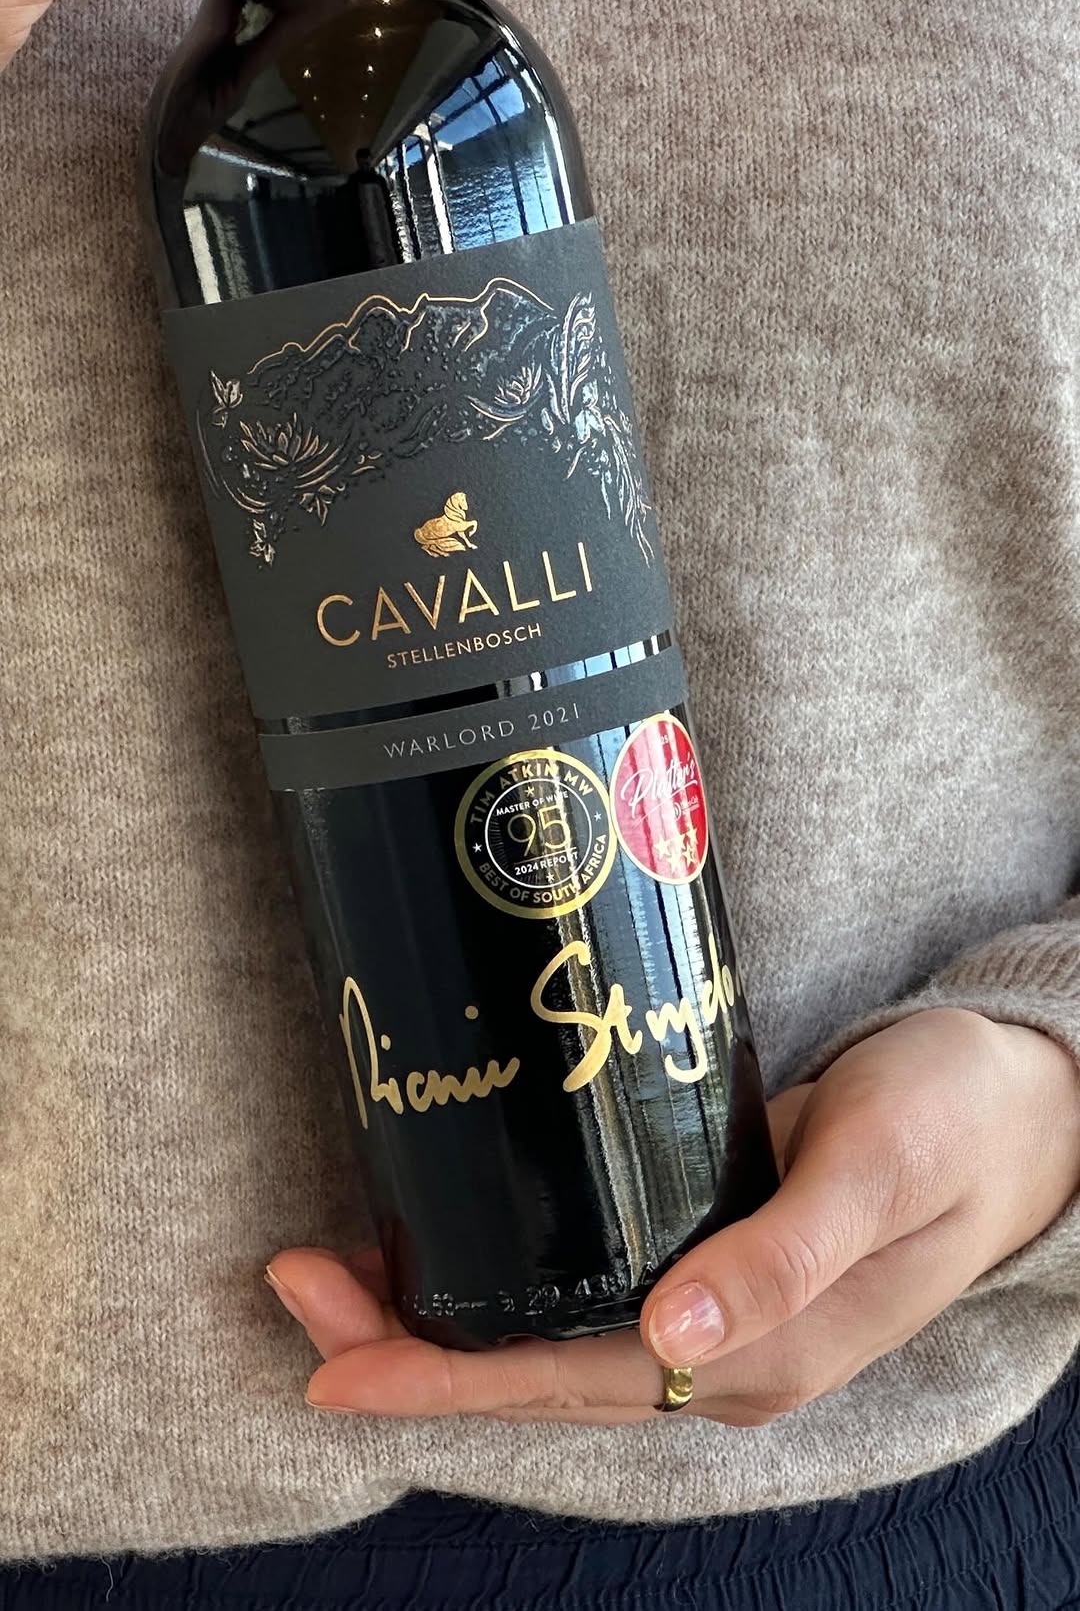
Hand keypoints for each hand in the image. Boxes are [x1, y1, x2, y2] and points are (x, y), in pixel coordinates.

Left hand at [267, 1008, 1079, 1426]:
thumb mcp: (880, 1168)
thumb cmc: (956, 1124)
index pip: (568, 1382)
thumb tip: (674, 1339)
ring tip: (338, 1270)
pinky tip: (453, 1241)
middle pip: (539, 1373)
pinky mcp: (712, 1256)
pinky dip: (505, 1279)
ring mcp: (716, 1311)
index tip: (331, 1356)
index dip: (444, 1375)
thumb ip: (786, 1256)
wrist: (1023, 1106)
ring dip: (444, 1315)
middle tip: (296, 1285)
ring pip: (552, 1339)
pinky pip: (586, 1292)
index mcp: (759, 1354)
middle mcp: (723, 1352)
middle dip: (410, 1345)